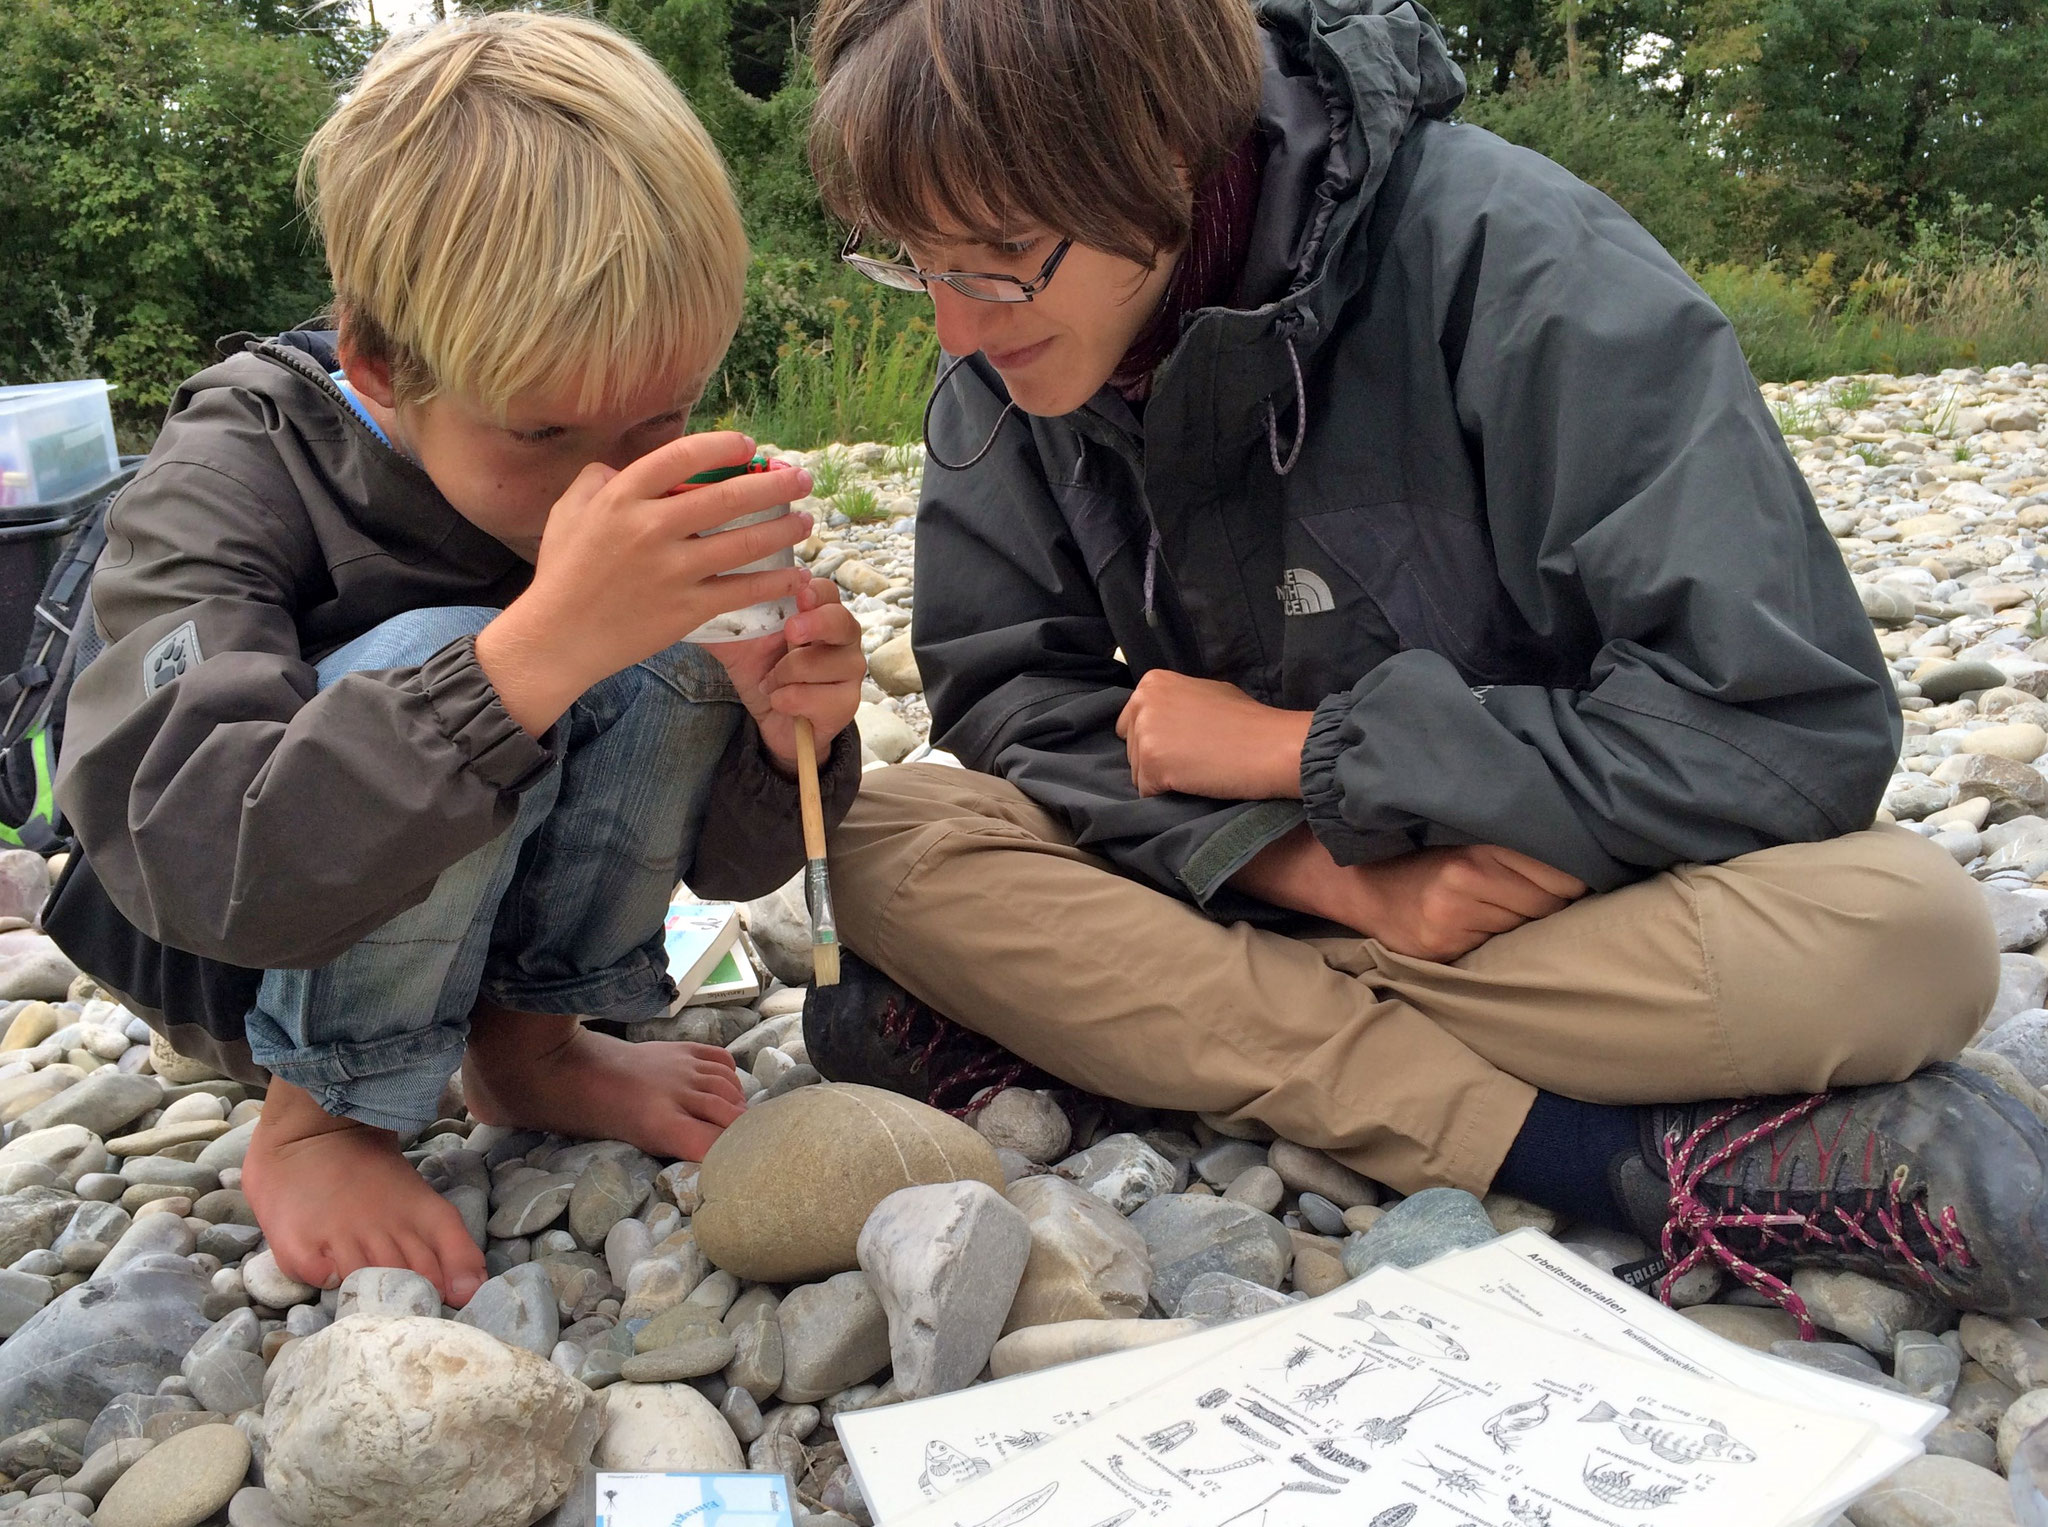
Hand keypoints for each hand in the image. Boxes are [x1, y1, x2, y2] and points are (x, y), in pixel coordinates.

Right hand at [475, 432, 814, 735]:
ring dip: (782, 529)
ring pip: (743, 543)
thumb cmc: (562, 572)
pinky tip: (795, 575)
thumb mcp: (568, 511)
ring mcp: (671, 570)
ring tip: (806, 521)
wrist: (557, 638)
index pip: (682, 456)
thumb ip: (598, 479)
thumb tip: (626, 466)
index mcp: (622, 497)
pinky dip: (773, 582)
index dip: (721, 446)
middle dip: (773, 484)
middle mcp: (650, 528)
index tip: (748, 445)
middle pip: (726, 497)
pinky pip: (741, 591)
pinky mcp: (685, 609)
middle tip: (802, 478)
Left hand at [703, 578, 865, 771]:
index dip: (816, 592)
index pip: (828, 592)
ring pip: (822, 664)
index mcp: (820, 613)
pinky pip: (816, 698)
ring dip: (785, 675)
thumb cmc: (763, 671)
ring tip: (771, 682)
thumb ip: (725, 621)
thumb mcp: (739, 645)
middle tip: (791, 632)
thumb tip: (690, 598)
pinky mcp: (847, 703)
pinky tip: (781, 702)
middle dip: (815, 625)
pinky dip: (788, 701)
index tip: (798, 594)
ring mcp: (850, 670)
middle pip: (842, 622)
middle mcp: (843, 638)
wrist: (772, 719)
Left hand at [1115, 670, 1311, 799]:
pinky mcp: (1152, 764)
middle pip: (1131, 747)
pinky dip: (1167, 796)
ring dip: (1162, 779)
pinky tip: (1194, 783)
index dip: (1158, 739)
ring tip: (1197, 769)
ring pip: (1137, 772)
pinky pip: (1147, 792)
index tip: (1184, 744)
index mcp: (1153, 682)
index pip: (1132, 721)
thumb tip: (1160, 720)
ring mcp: (1145, 733)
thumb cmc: (1247, 721)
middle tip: (1193, 759)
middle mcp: (1143, 702)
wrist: (1271, 746)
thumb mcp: (1206, 693)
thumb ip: (1176, 701)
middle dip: (1155, 759)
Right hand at [1345, 845, 1589, 960]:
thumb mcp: (1467, 843)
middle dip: (1549, 902)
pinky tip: (1477, 927)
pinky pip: (1494, 947)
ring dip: (1523, 923)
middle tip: (1530, 894)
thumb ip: (1513, 854)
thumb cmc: (1425, 861)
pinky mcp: (1442, 946)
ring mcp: (1452, 918)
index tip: (1570, 878)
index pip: (1557, 873)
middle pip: (1546, 904)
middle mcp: (1465, 880)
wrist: (1362, 885)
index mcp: (1477, 848)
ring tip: (1499, 908)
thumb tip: (1577, 873)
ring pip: (1523, 927)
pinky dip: (1495, 940)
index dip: (1571, 878)